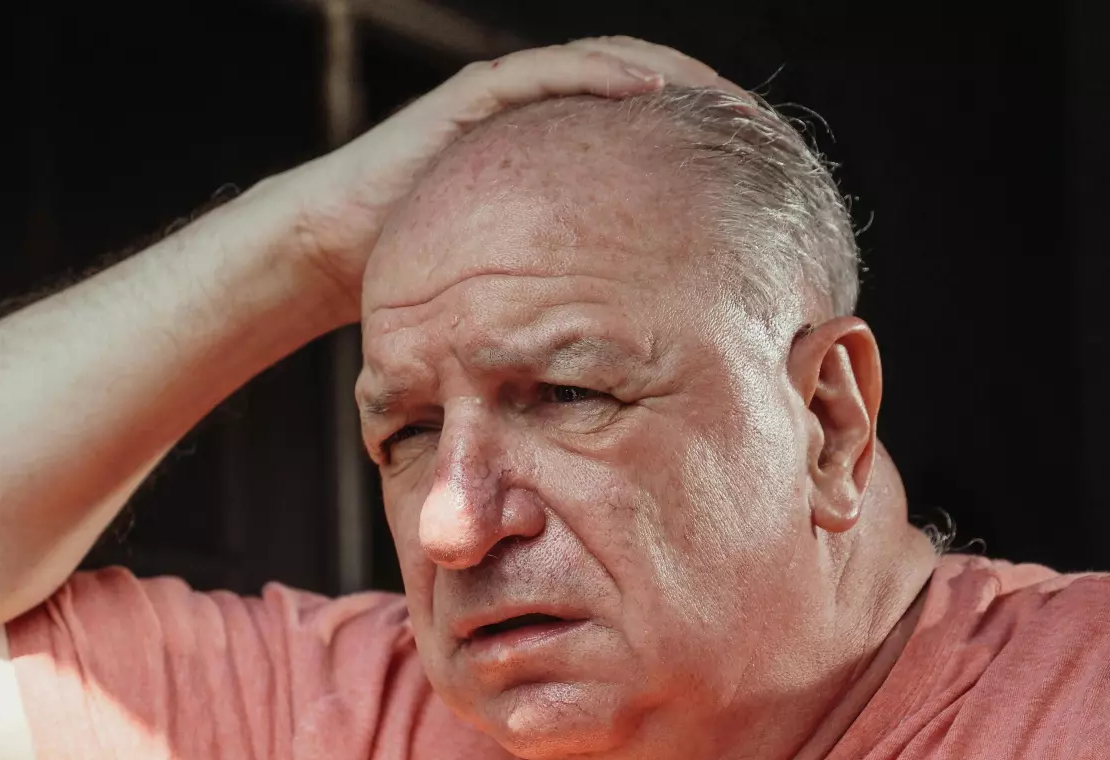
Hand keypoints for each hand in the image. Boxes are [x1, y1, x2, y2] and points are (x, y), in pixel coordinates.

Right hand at [264, 37, 733, 324]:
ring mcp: (509, 102)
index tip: (763, 165)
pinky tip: (653, 89)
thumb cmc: (432, 279)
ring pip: (607, 65)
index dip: (704, 139)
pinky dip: (603, 74)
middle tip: (766, 126)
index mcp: (559, 164)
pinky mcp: (474, 97)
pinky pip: (550, 73)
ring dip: (673, 76)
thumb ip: (577, 291)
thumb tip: (639, 343)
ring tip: (729, 100)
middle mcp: (540, 123)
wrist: (344, 249)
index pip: (648, 133)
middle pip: (642, 89)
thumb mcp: (526, 287)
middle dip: (707, 100)